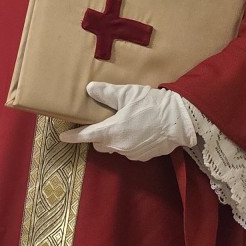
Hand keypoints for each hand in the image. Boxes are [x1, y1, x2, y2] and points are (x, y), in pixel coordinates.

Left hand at [59, 82, 196, 161]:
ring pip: (115, 147)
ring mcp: (131, 153)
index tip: (63, 137)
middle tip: (104, 122)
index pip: (86, 136)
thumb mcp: (128, 94)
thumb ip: (107, 93)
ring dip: (115, 139)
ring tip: (125, 124)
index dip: (74, 136)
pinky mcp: (143, 156)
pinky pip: (130, 150)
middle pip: (100, 143)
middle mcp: (119, 146)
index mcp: (111, 131)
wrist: (181, 120)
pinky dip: (130, 142)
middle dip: (98, 135)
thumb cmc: (153, 105)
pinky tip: (139, 131)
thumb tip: (90, 89)